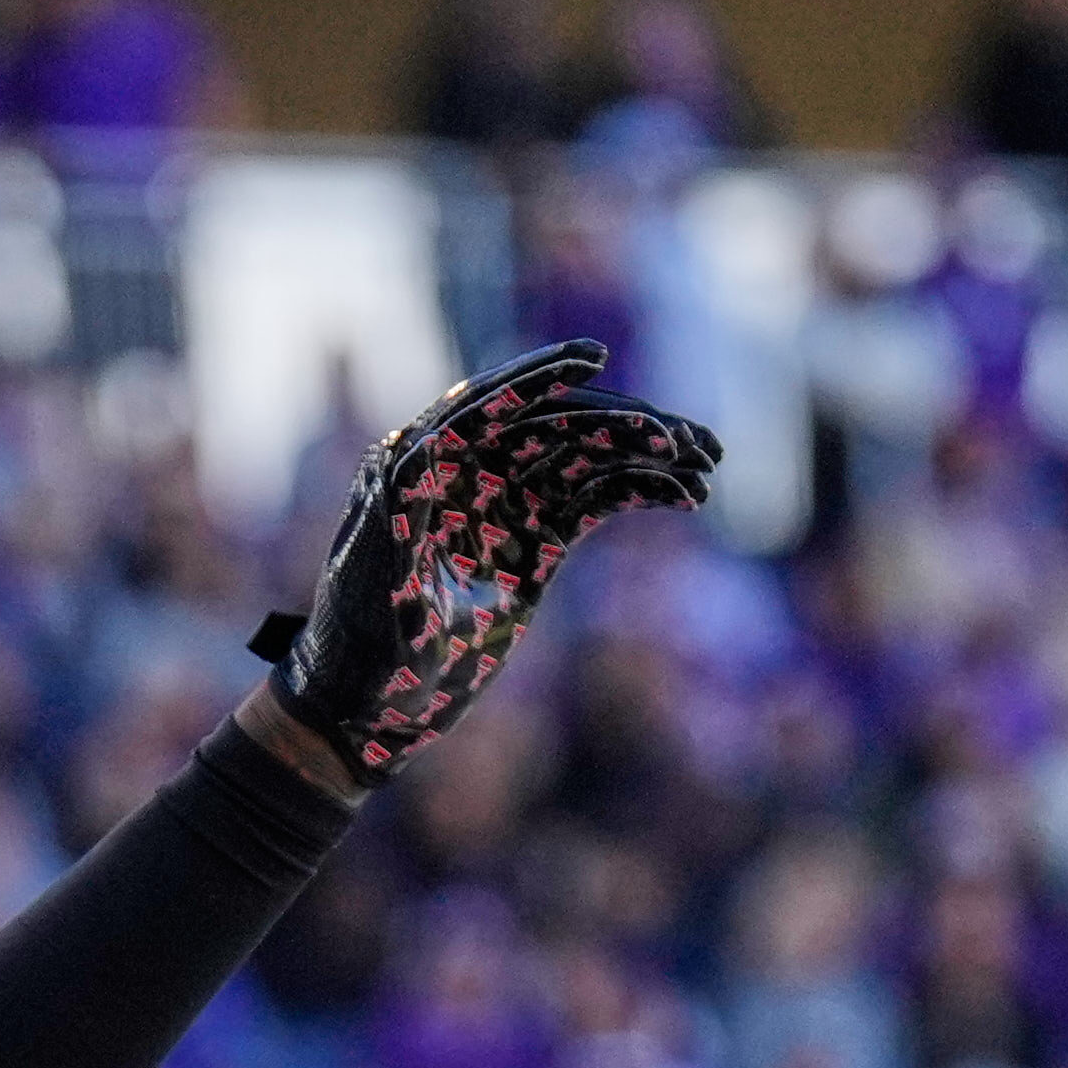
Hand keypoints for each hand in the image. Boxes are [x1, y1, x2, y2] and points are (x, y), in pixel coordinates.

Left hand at [254, 341, 719, 784]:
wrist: (371, 710)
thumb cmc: (363, 654)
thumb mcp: (379, 588)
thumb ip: (396, 522)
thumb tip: (408, 451)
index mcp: (419, 469)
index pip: (485, 406)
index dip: (537, 378)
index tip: (590, 357)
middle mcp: (466, 475)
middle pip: (552, 424)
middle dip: (621, 423)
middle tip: (684, 440)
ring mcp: (505, 505)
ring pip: (585, 456)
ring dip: (646, 454)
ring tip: (704, 465)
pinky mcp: (535, 540)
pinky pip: (596, 499)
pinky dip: (641, 491)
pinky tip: (686, 495)